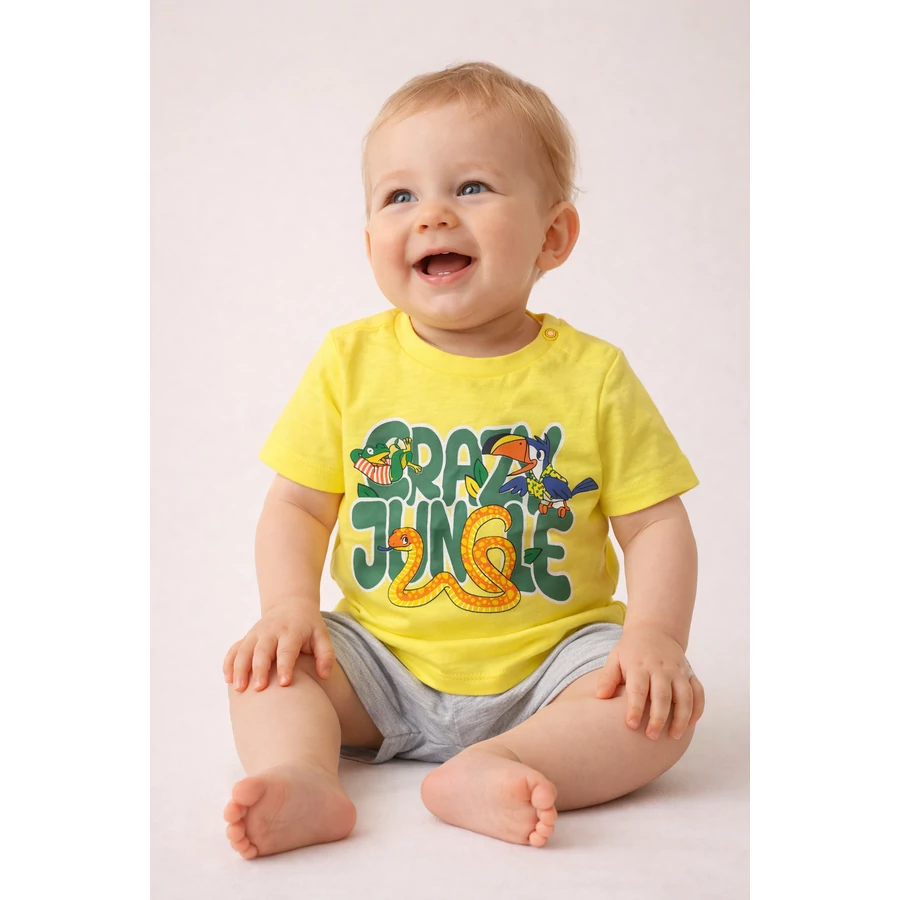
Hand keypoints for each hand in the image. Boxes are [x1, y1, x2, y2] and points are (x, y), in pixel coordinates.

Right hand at [223, 604, 334, 691]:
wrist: (291, 605)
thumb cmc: (309, 626)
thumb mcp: (322, 635)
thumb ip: (326, 655)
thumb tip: (325, 675)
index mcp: (291, 631)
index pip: (287, 650)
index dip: (285, 666)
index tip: (284, 683)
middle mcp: (271, 631)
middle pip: (262, 650)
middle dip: (259, 669)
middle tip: (258, 689)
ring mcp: (256, 634)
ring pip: (244, 650)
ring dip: (240, 668)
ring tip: (238, 688)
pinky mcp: (247, 637)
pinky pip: (234, 649)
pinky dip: (229, 662)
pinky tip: (227, 679)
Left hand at [594, 624, 704, 739]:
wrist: (654, 631)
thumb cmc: (630, 651)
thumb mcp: (615, 659)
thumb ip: (607, 678)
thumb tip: (600, 697)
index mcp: (639, 665)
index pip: (638, 689)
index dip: (635, 708)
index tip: (631, 725)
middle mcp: (661, 668)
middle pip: (663, 695)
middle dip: (658, 717)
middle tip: (651, 736)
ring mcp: (678, 670)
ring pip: (685, 695)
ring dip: (682, 717)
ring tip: (674, 736)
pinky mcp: (690, 673)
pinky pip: (698, 692)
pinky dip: (698, 708)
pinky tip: (691, 724)